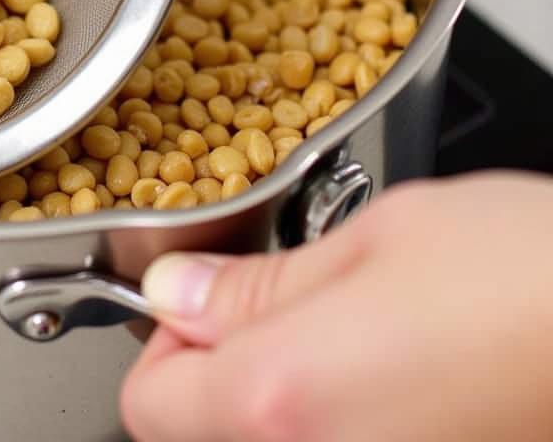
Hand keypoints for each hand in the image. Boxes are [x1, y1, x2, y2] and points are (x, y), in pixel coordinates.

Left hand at [121, 171, 552, 441]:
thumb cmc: (540, 276)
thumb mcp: (381, 240)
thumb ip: (263, 284)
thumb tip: (177, 294)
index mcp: (285, 402)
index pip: (147, 401)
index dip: (166, 341)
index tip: (206, 303)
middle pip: (200, 438)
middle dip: (222, 373)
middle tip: (289, 311)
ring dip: (286, 402)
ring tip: (358, 342)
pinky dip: (347, 425)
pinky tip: (400, 383)